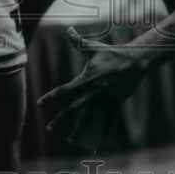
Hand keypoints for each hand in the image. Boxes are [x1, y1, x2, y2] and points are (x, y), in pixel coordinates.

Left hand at [37, 27, 149, 142]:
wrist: (134, 61)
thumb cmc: (112, 53)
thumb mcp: (93, 47)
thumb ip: (78, 41)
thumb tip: (69, 30)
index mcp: (85, 80)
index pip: (64, 91)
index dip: (51, 97)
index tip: (40, 104)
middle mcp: (93, 92)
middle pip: (73, 109)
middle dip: (61, 119)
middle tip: (49, 129)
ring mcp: (104, 100)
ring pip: (89, 119)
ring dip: (79, 130)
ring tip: (70, 141)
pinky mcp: (115, 104)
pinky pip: (108, 120)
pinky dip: (103, 132)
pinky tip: (98, 144)